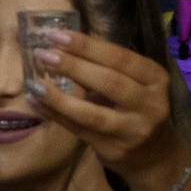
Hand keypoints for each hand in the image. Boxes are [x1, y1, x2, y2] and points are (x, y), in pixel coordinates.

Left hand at [28, 29, 189, 190]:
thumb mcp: (137, 84)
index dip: (88, 46)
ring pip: (92, 113)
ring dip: (60, 98)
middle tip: (44, 54)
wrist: (155, 155)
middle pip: (109, 82)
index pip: (120, 57)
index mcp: (156, 78)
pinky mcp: (114, 149)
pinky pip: (79, 130)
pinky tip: (37, 103)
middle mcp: (150, 104)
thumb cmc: (138, 108)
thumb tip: (63, 45)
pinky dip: (56, 115)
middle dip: (74, 66)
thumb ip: (108, 67)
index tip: (59, 35)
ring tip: (35, 85)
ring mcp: (132, 130)